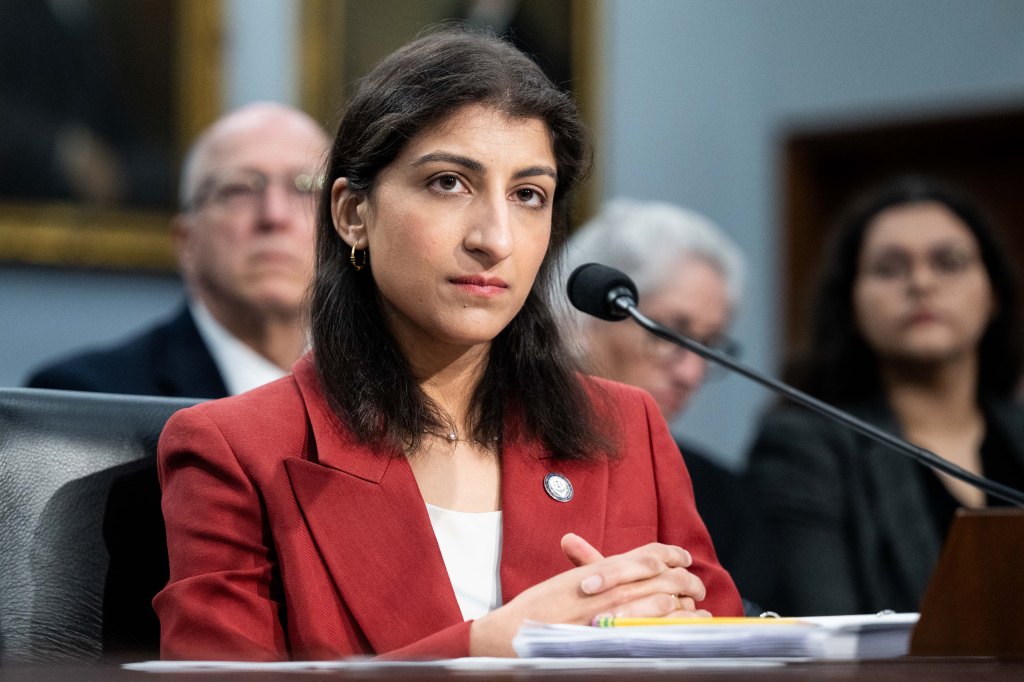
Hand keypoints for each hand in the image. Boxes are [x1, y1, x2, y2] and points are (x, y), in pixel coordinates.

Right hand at [470, 533, 708, 656]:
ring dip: (686, 605)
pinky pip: (654, 630)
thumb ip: (589, 568)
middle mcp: (610, 586)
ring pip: (664, 603)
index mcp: (600, 569)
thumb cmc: (537, 611)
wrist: (511, 635)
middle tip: (698, 587)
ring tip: (698, 609)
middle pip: (663, 576)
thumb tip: (611, 564)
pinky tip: (687, 630)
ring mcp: (612, 612)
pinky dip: (676, 627)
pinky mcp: (612, 636)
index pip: (646, 553)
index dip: (670, 553)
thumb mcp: (565, 582)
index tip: (684, 557)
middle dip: (687, 581)